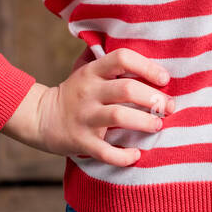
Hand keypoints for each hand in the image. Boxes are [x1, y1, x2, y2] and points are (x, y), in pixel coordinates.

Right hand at [6, 48, 174, 167]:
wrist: (41, 118)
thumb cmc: (76, 93)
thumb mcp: (88, 71)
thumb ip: (112, 64)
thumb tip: (150, 55)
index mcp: (92, 72)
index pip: (121, 58)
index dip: (147, 66)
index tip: (164, 79)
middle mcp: (89, 92)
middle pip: (126, 89)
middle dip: (153, 98)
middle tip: (169, 107)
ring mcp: (85, 117)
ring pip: (119, 116)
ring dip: (144, 123)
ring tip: (157, 126)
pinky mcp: (81, 141)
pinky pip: (105, 151)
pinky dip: (123, 156)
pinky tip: (136, 155)